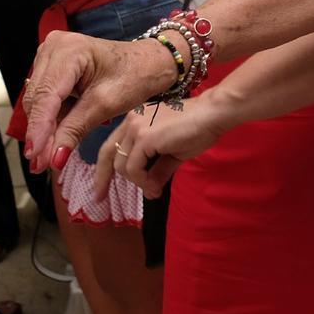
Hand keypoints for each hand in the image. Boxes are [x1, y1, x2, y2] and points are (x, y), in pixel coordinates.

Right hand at [22, 31, 178, 171]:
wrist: (149, 63)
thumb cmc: (135, 75)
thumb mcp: (106, 105)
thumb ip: (74, 130)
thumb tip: (52, 159)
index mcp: (69, 50)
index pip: (46, 95)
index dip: (39, 128)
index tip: (36, 156)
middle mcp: (55, 48)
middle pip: (38, 99)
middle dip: (40, 133)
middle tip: (41, 164)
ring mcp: (51, 55)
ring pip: (38, 100)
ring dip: (43, 129)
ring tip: (46, 157)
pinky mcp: (52, 66)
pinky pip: (45, 97)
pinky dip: (50, 119)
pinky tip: (53, 139)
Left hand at [93, 100, 229, 199]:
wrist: (213, 114)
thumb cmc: (197, 129)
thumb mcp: (172, 154)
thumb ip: (157, 170)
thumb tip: (151, 192)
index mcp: (136, 120)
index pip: (111, 146)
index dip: (103, 169)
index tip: (100, 190)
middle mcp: (131, 120)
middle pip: (109, 155)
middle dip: (104, 179)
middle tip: (100, 198)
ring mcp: (137, 127)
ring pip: (122, 165)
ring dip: (137, 182)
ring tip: (154, 188)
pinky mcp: (145, 137)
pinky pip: (134, 168)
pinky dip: (142, 180)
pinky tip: (155, 185)